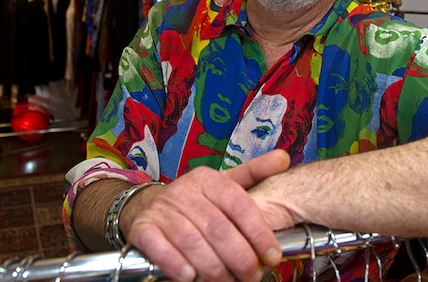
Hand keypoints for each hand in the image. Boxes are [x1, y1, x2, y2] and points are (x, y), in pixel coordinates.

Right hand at [125, 150, 290, 281]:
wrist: (150, 207)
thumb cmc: (197, 201)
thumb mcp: (224, 184)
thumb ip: (254, 173)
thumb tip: (283, 158)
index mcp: (208, 179)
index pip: (239, 205)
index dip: (258, 233)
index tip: (272, 256)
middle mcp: (184, 191)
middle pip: (218, 228)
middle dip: (240, 257)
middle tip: (252, 276)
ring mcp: (162, 210)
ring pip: (192, 242)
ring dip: (213, 268)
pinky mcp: (143, 228)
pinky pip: (160, 247)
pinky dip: (175, 264)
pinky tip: (190, 276)